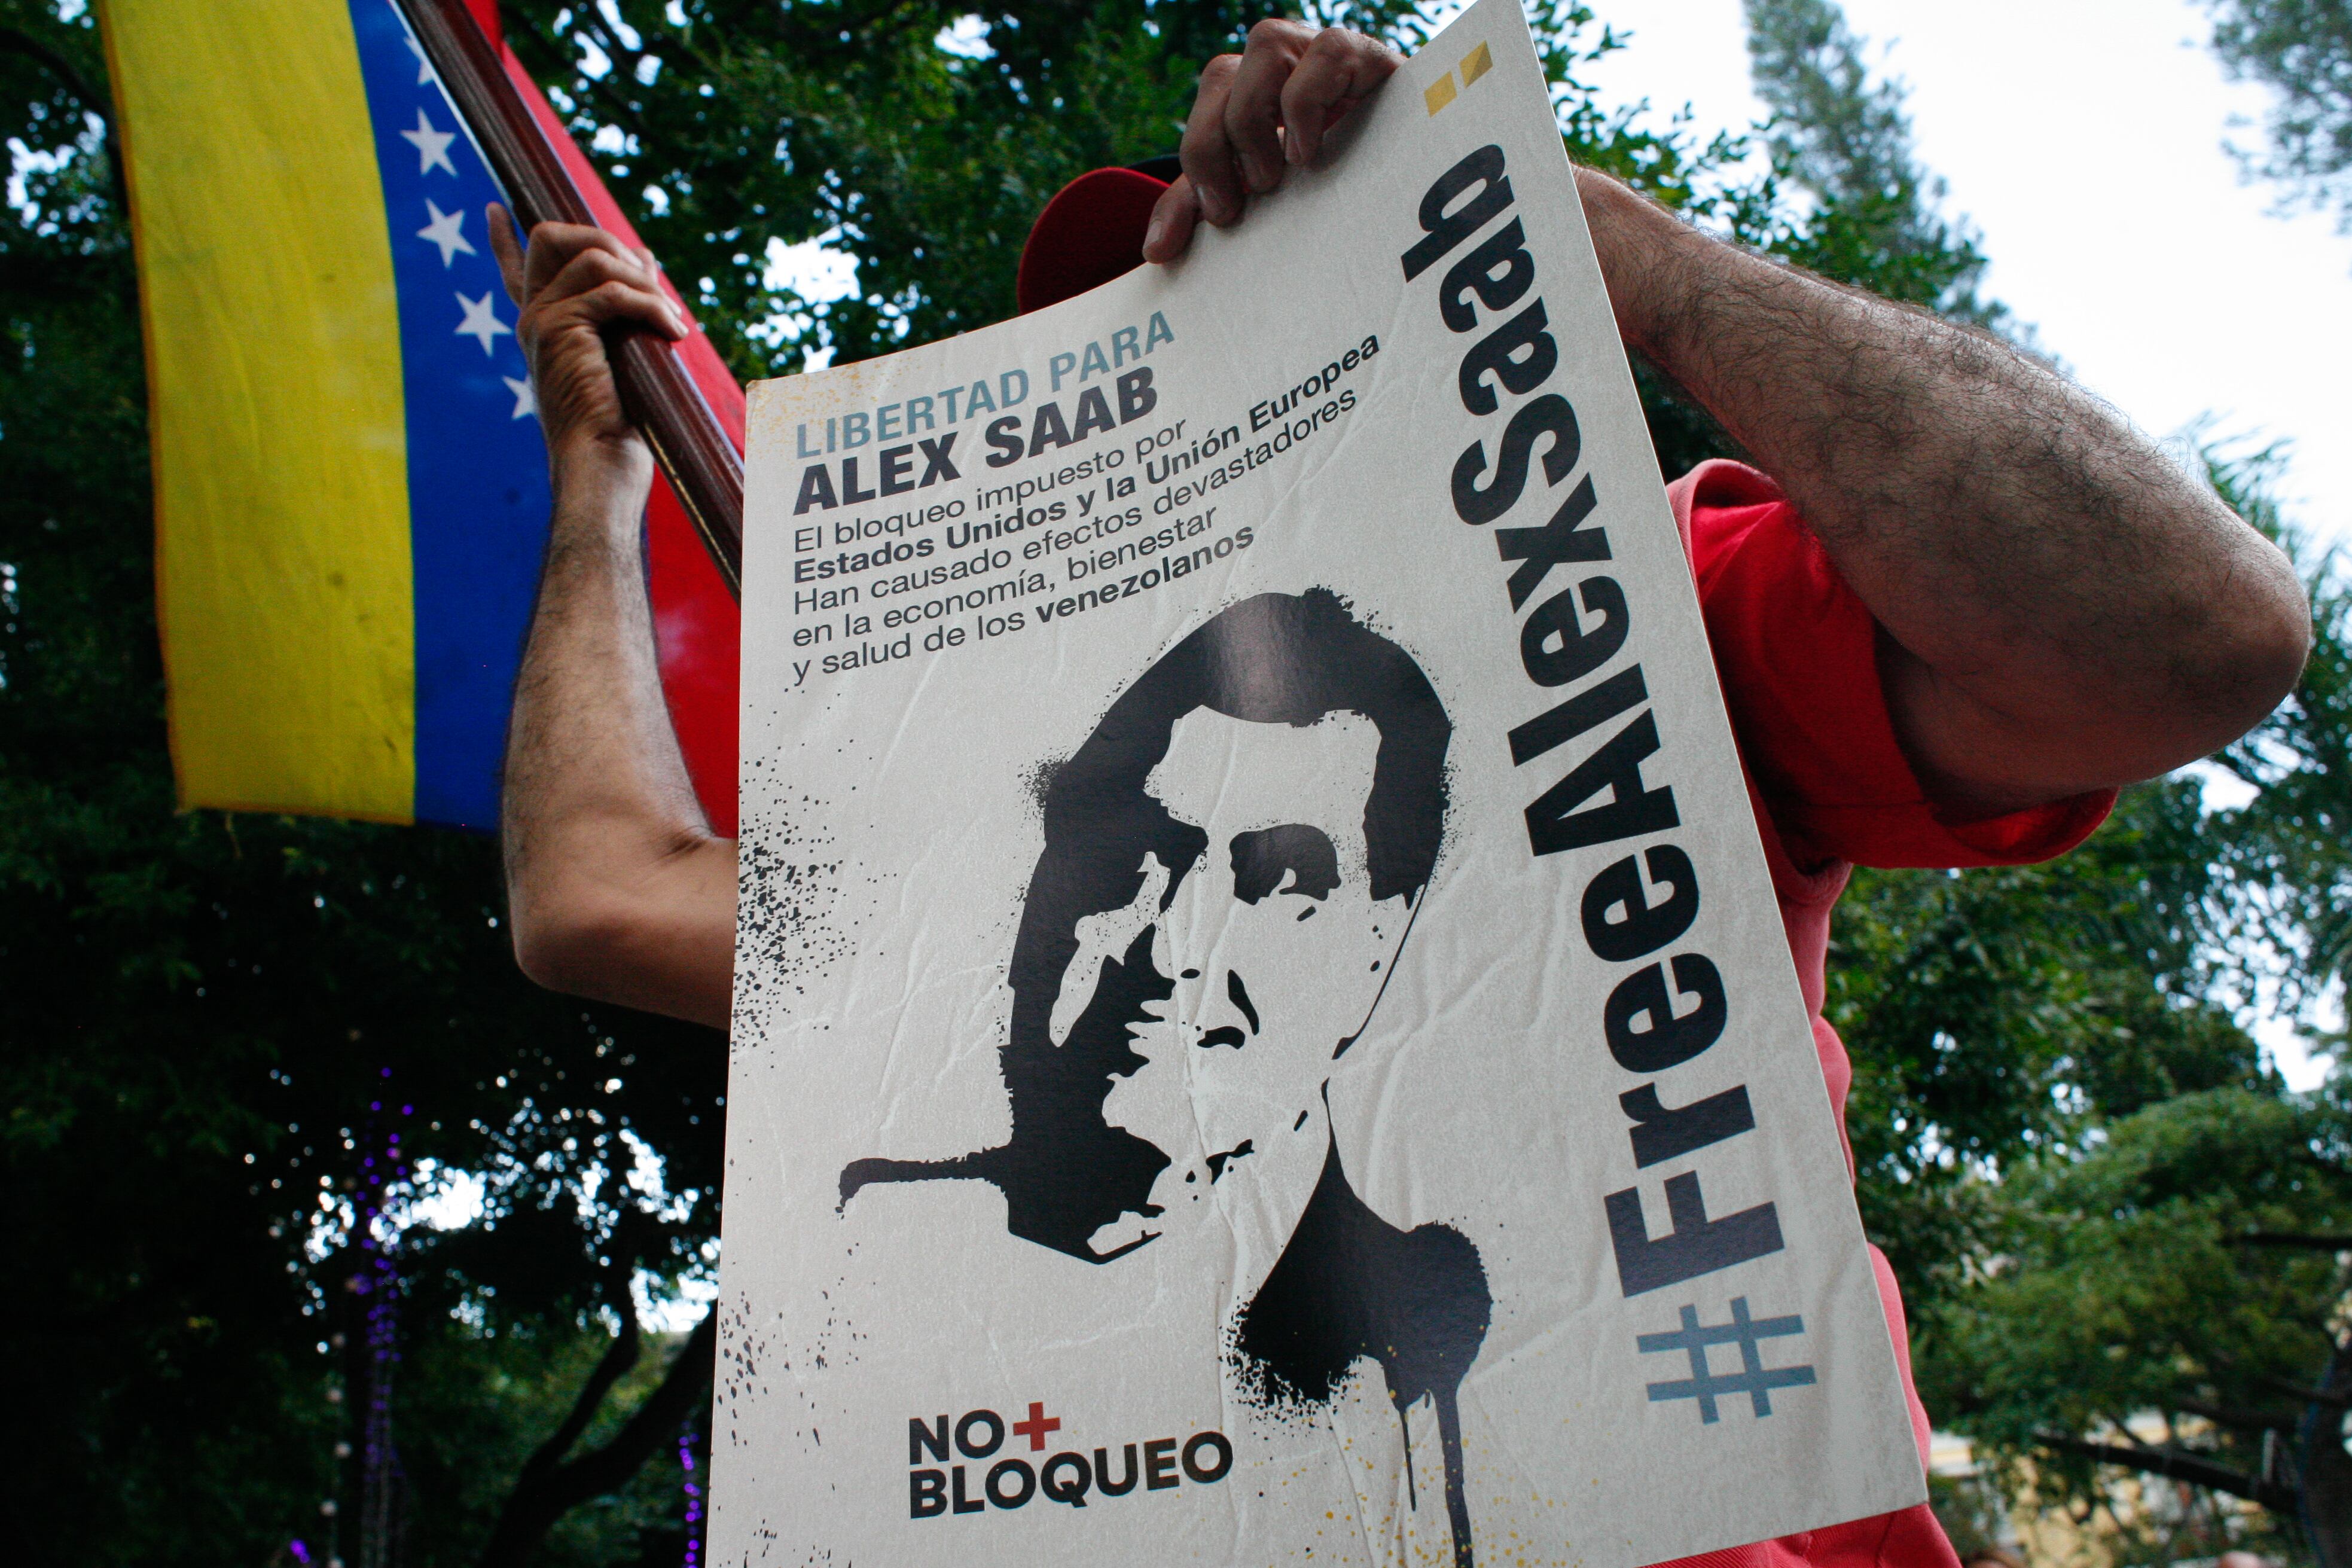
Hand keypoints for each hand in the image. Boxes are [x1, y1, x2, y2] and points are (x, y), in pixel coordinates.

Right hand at [487, 205, 687, 467]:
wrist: (603, 462)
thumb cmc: (620, 422)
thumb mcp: (624, 349)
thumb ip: (625, 303)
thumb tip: (644, 253)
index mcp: (542, 325)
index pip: (514, 270)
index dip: (503, 240)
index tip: (495, 210)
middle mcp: (532, 317)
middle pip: (555, 236)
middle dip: (611, 243)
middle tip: (653, 285)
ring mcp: (540, 319)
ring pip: (593, 257)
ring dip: (644, 281)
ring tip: (673, 321)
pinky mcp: (558, 328)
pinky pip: (613, 292)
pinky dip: (651, 306)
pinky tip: (672, 333)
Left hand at [1142, 21, 1400, 262]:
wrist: (1409, 177)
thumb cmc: (1326, 186)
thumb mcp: (1258, 197)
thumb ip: (1202, 210)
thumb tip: (1155, 251)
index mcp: (1247, 90)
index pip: (1203, 104)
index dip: (1198, 156)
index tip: (1223, 214)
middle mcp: (1280, 62)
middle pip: (1220, 72)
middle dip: (1220, 142)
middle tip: (1253, 195)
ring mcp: (1321, 51)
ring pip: (1264, 45)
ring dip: (1259, 115)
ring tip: (1284, 172)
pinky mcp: (1367, 56)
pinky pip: (1328, 51)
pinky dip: (1309, 101)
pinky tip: (1312, 151)